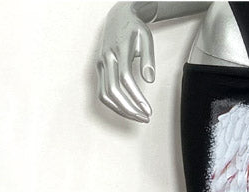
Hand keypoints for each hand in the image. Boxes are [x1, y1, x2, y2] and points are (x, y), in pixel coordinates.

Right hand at [96, 3, 155, 122]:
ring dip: (121, 110)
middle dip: (129, 108)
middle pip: (112, 90)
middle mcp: (106, 58)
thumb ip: (148, 59)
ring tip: (138, 117)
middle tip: (144, 118)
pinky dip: (114, 105)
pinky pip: (102, 93)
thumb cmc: (134, 28)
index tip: (148, 110)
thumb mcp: (146, 38)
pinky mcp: (99, 69)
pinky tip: (128, 110)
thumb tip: (150, 80)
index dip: (137, 97)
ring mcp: (100, 64)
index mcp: (118, 49)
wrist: (118, 17)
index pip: (125, 79)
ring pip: (104, 95)